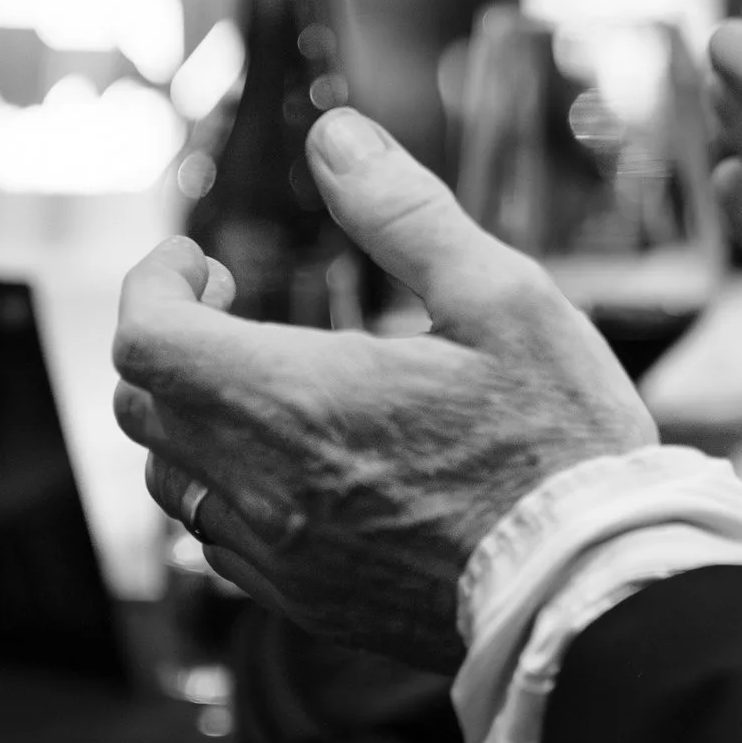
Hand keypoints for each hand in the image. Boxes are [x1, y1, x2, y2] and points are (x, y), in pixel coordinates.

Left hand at [112, 110, 656, 673]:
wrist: (596, 586)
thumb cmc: (562, 440)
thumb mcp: (504, 298)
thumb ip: (405, 214)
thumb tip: (335, 136)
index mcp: (297, 401)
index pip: (147, 341)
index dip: (154, 286)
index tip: (204, 264)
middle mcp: (266, 488)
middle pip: (146, 409)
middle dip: (172, 344)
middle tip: (233, 311)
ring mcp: (284, 559)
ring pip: (177, 484)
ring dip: (196, 422)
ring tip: (267, 388)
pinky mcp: (311, 606)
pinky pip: (223, 548)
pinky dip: (231, 493)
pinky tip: (301, 469)